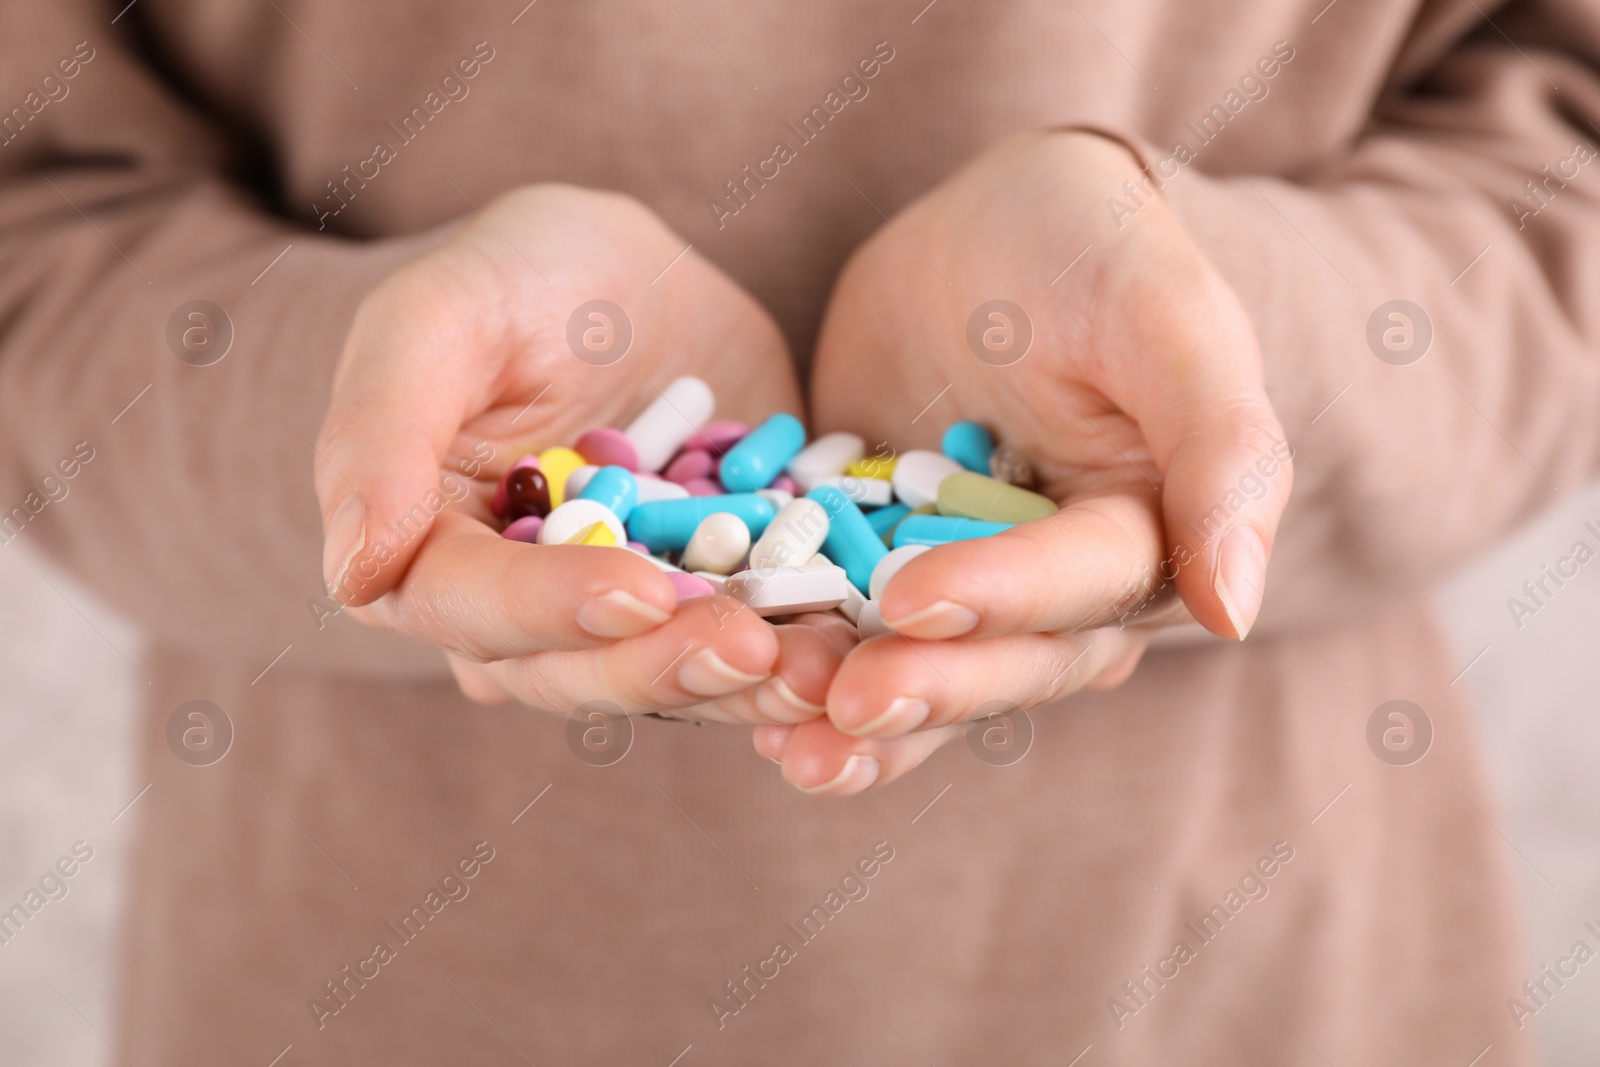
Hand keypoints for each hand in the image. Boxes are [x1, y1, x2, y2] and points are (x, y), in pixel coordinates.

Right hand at [313, 185, 836, 723]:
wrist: (629, 277)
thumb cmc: (514, 277)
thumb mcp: (438, 315)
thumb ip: (379, 433)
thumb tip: (354, 574)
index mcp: (433, 555)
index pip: (475, 607)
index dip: (552, 609)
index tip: (638, 589)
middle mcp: (526, 615)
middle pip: (580, 672)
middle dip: (665, 667)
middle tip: (749, 647)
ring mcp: (630, 618)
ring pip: (676, 678)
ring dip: (748, 686)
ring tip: (824, 671)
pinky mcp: (719, 605)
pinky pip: (760, 646)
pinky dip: (810, 654)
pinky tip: (867, 649)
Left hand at [769, 130, 1292, 791]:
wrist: (988, 228)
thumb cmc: (1094, 247)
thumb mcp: (1166, 315)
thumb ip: (1220, 449)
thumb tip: (1233, 615)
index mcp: (1143, 536)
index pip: (1081, 590)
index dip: (1002, 599)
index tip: (912, 600)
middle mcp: (1057, 590)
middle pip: (1002, 661)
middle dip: (924, 687)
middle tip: (839, 704)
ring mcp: (963, 589)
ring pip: (922, 672)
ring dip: (858, 717)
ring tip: (782, 742)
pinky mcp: (879, 575)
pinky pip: (846, 638)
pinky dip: (803, 673)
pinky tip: (744, 709)